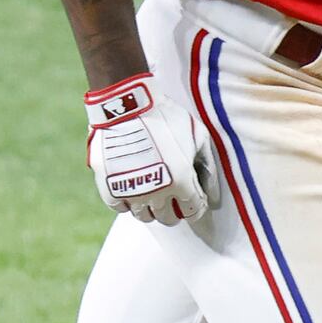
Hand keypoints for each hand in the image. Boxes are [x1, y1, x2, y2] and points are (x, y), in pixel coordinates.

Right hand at [85, 74, 214, 223]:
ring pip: (144, 216)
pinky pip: (120, 207)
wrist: (126, 104)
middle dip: (173, 209)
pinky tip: (130, 186)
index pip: (192, 211)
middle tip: (171, 195)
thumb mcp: (197, 135)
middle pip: (168, 218)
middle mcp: (156, 193)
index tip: (192, 199)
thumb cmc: (166, 116)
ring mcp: (130, 192)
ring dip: (150, 207)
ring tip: (150, 190)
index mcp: (181, 182)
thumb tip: (213, 197)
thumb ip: (208, 167)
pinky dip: (126, 202)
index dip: (195, 207)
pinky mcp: (108, 187)